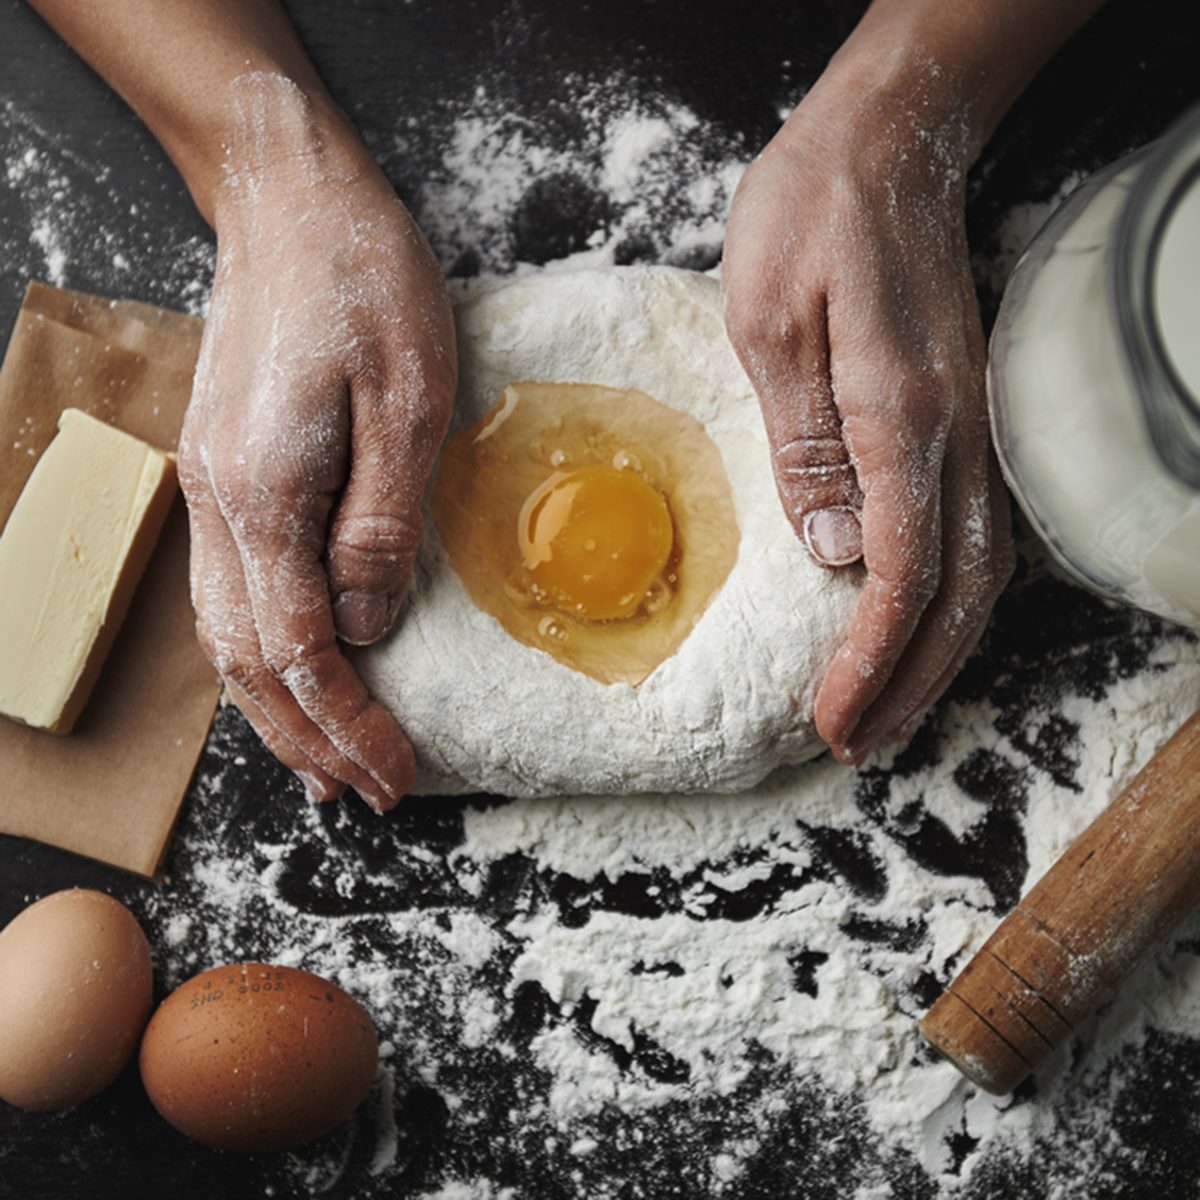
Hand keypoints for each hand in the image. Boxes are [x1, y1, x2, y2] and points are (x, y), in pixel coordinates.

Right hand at [179, 82, 454, 809]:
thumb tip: (364, 625)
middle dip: (311, 741)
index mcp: (265, 494)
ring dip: (277, 712)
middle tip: (369, 793)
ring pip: (228, 639)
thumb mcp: (407, 398)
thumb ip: (383, 522)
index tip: (398, 774)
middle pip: (250, 664)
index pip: (302, 652)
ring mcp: (210, 490)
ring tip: (326, 765)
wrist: (289, 203)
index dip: (350, 725)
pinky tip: (292, 673)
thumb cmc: (363, 284)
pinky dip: (262, 656)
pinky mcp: (224, 473)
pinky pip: (232, 595)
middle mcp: (219, 506)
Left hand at [723, 70, 1013, 764]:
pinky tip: (918, 624)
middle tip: (856, 741)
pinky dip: (948, 598)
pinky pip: (975, 531)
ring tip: (884, 708)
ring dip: (934, 653)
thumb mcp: (772, 322)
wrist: (888, 140)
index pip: (900, 577)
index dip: (868, 662)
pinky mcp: (962, 413)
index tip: (828, 718)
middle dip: (906, 682)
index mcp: (902, 419)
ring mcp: (971, 424)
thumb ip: (806, 444)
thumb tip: (834, 552)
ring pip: (978, 573)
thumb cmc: (812, 216)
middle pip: (954, 597)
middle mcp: (955, 434)